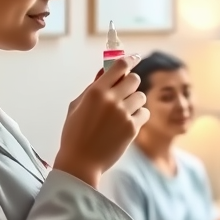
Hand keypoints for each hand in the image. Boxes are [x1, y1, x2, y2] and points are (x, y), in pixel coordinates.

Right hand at [54, 55, 148, 186]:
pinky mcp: (132, 128)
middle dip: (130, 84)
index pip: (119, 67)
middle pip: (134, 79)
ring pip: (141, 96)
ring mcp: (123, 114)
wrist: (81, 162)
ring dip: (134, 101)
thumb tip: (104, 71)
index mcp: (96, 92)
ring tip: (123, 112)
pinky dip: (138, 116)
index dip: (129, 60)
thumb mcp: (76, 106)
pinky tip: (127, 123)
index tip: (135, 58)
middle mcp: (111, 100)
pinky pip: (144, 113)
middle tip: (124, 92)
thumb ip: (92, 87)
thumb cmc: (74, 134)